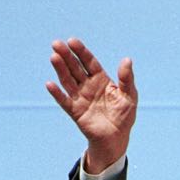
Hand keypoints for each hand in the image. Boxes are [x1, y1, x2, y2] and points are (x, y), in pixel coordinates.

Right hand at [46, 38, 137, 172]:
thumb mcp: (129, 96)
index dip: (81, 52)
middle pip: (75, 68)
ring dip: (60, 69)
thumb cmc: (124, 115)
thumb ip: (126, 79)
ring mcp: (80, 98)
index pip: (89, 62)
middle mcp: (88, 86)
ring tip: (54, 57)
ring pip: (68, 81)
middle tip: (56, 44)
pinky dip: (57, 94)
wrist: (116, 138)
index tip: (72, 41)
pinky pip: (65, 101)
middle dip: (66, 56)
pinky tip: (50, 84)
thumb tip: (127, 60)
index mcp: (101, 79)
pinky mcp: (75, 112)